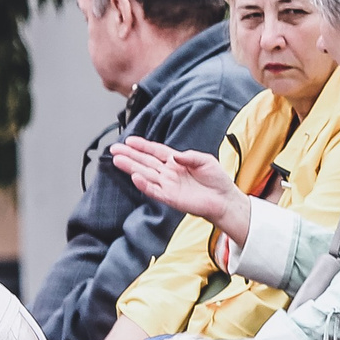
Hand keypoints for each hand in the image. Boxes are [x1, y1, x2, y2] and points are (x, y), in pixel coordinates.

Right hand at [111, 140, 251, 242]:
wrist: (224, 199)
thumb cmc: (216, 180)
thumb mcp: (205, 160)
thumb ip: (190, 156)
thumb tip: (175, 156)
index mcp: (176, 162)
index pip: (156, 151)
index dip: (143, 145)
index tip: (129, 140)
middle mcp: (169, 173)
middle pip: (145, 162)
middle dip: (130, 155)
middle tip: (114, 149)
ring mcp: (168, 185)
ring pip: (145, 174)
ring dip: (131, 167)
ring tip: (117, 160)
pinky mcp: (170, 197)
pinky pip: (154, 191)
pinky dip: (144, 185)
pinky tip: (134, 177)